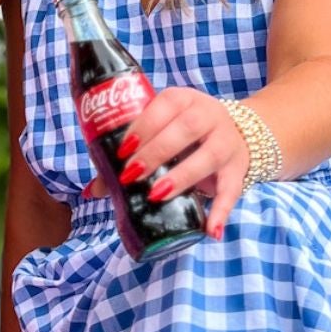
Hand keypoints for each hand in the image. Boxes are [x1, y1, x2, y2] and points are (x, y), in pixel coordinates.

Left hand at [84, 87, 250, 239]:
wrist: (236, 132)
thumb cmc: (185, 134)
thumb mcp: (161, 132)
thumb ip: (131, 156)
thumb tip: (93, 190)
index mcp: (184, 100)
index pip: (164, 106)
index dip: (143, 127)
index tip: (123, 150)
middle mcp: (209, 115)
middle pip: (186, 128)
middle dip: (156, 151)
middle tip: (132, 174)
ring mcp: (226, 141)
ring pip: (209, 156)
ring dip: (182, 176)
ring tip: (157, 194)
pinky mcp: (237, 169)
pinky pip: (232, 191)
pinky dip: (222, 212)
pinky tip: (210, 230)